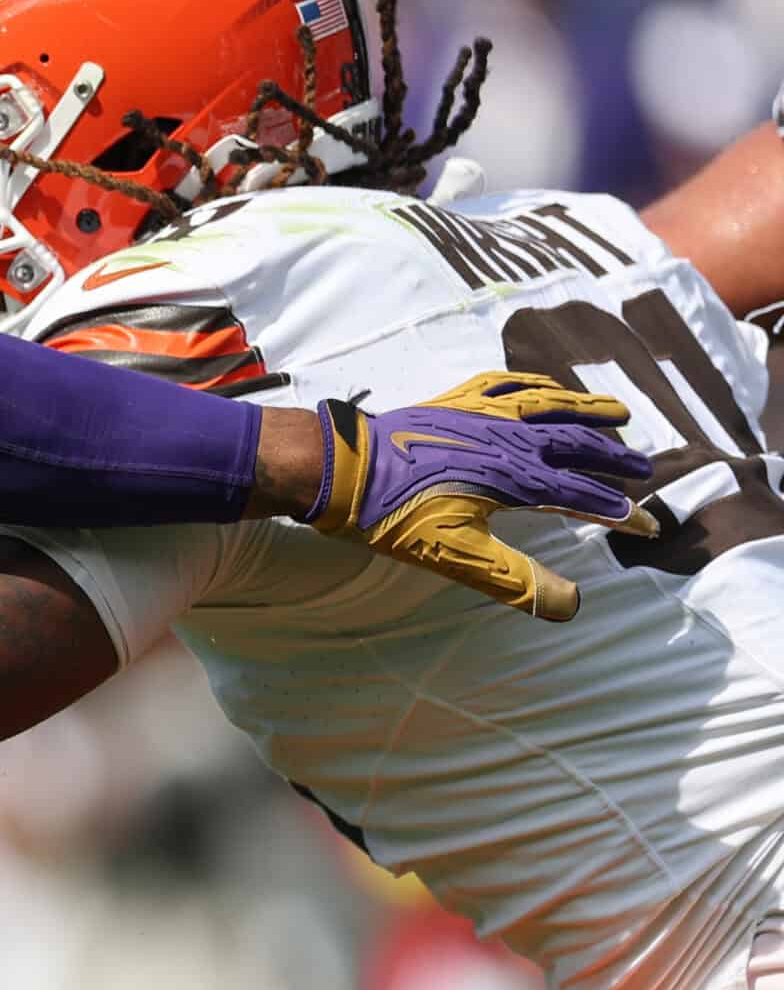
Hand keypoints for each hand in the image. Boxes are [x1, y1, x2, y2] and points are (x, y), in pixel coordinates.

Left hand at [302, 371, 655, 621]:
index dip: (618, 512)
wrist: (342, 468)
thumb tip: (573, 607)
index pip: (582, 496)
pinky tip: (543, 385)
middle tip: (645, 468)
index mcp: (515, 477)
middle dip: (612, 458)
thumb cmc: (395, 515)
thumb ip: (516, 579)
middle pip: (575, 444)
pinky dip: (535, 383)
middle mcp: (507, 437)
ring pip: (548, 404)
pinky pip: (505, 383)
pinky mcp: (452, 401)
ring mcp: (479, 413)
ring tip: (617, 413)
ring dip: (586, 409)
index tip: (648, 526)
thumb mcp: (457, 556)